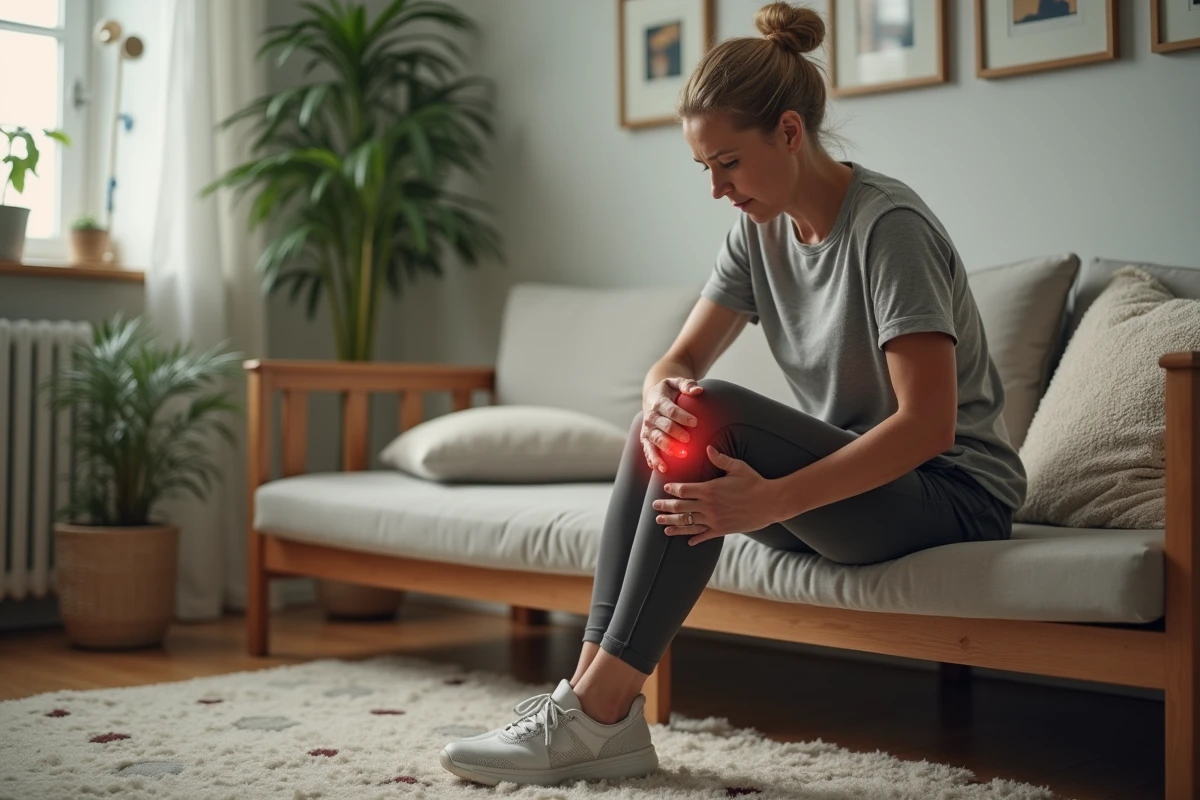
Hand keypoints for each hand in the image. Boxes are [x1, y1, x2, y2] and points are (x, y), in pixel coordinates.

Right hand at [641, 377, 703, 473]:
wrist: (653, 397)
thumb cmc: (670, 391)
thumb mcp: (676, 382)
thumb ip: (687, 385)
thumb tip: (698, 390)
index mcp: (658, 401)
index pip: (670, 410)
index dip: (681, 416)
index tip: (695, 422)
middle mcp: (651, 416)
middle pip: (663, 427)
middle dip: (675, 433)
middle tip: (688, 440)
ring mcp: (647, 429)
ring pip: (656, 440)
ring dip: (667, 448)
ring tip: (681, 455)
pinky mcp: (645, 439)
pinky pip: (648, 450)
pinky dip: (653, 459)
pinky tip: (662, 468)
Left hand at [653, 445, 779, 545]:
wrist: (770, 502)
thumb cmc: (755, 482)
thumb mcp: (737, 467)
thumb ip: (720, 459)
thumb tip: (708, 448)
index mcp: (710, 489)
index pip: (683, 490)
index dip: (672, 489)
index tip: (665, 489)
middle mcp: (708, 506)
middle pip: (680, 507)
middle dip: (665, 507)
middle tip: (655, 507)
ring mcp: (714, 520)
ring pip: (688, 523)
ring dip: (673, 524)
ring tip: (663, 526)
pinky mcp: (722, 530)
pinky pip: (704, 535)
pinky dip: (695, 538)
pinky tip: (688, 541)